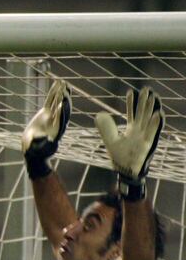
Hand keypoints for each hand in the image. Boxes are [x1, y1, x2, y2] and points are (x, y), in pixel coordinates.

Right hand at [21, 79, 70, 179]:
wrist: (33, 149)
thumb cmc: (34, 151)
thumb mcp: (37, 148)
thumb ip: (42, 144)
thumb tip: (49, 140)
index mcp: (55, 130)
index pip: (60, 119)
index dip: (62, 111)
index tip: (63, 103)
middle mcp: (56, 121)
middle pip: (62, 109)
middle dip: (63, 99)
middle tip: (65, 88)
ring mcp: (52, 116)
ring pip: (58, 102)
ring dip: (61, 92)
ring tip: (63, 82)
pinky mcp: (46, 112)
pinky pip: (51, 100)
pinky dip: (53, 93)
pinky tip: (56, 84)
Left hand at [95, 86, 163, 200]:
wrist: (125, 171)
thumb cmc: (121, 156)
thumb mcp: (111, 140)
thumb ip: (106, 127)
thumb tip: (100, 114)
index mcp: (132, 129)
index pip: (132, 113)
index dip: (131, 103)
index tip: (130, 91)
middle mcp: (140, 131)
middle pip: (143, 113)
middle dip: (144, 101)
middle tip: (146, 89)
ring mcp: (145, 137)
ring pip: (149, 120)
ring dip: (152, 109)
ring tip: (154, 97)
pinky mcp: (148, 145)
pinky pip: (153, 133)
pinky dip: (155, 124)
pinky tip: (159, 114)